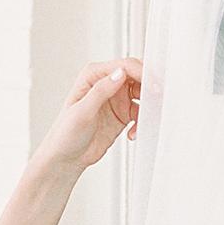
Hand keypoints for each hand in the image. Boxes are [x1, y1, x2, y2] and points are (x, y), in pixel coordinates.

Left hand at [38, 58, 142, 173]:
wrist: (67, 157)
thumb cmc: (66, 133)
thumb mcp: (82, 111)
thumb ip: (101, 91)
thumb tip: (119, 73)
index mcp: (94, 76)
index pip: (124, 67)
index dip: (142, 74)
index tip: (153, 87)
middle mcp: (107, 84)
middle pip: (138, 78)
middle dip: (150, 90)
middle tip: (157, 104)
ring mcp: (116, 98)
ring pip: (143, 95)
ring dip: (148, 108)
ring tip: (143, 123)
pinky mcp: (123, 114)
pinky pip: (141, 113)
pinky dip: (142, 123)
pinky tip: (133, 134)